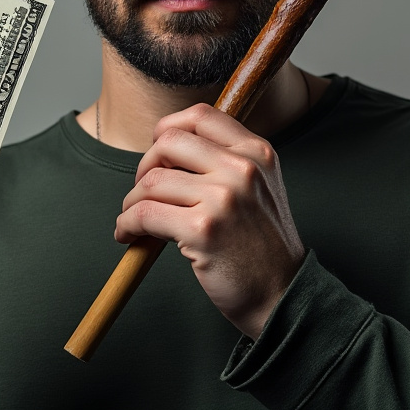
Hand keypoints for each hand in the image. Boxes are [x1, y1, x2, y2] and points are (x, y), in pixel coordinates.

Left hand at [115, 103, 304, 338]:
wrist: (282, 293)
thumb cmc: (262, 244)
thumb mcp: (260, 186)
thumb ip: (226, 160)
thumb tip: (166, 148)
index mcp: (257, 152)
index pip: (200, 116)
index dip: (168, 128)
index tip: (157, 151)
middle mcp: (242, 169)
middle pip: (168, 142)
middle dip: (145, 165)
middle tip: (143, 190)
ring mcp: (224, 198)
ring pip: (151, 181)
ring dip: (132, 201)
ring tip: (133, 218)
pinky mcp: (203, 230)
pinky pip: (145, 214)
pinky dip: (127, 223)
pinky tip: (128, 234)